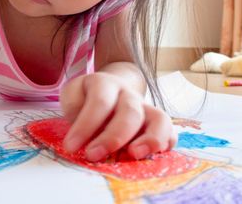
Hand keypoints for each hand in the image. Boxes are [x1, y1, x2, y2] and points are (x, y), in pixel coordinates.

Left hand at [60, 72, 176, 161]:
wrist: (108, 89)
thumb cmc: (85, 99)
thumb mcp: (73, 96)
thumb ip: (74, 108)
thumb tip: (84, 131)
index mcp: (105, 84)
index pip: (100, 102)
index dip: (85, 126)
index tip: (70, 147)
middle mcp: (129, 94)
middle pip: (130, 112)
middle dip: (112, 137)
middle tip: (93, 156)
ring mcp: (146, 108)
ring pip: (159, 119)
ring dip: (149, 139)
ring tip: (133, 156)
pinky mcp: (157, 123)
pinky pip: (171, 131)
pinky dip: (166, 144)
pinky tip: (153, 157)